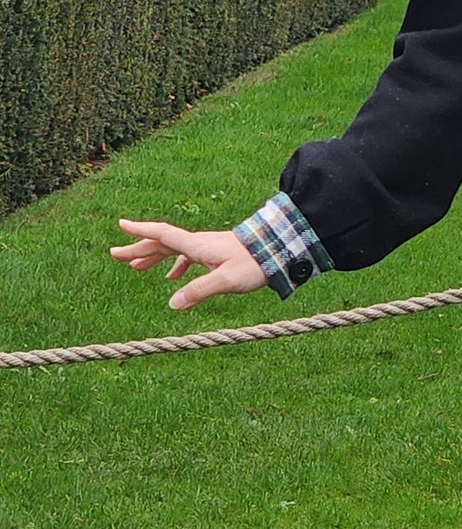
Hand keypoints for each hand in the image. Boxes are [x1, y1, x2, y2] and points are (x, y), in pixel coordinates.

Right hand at [111, 220, 267, 312]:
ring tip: (135, 268)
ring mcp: (207, 248)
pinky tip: (172, 279)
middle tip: (114, 254)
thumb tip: (172, 304)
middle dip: (138, 247)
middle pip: (162, 242)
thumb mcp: (226, 281)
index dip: (140, 230)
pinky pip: (188, 257)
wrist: (280, 251)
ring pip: (173, 249)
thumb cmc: (255, 265)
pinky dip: (175, 265)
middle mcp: (199, 243)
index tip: (120, 225)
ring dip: (153, 256)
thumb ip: (199, 291)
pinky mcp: (216, 255)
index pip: (163, 234)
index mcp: (197, 246)